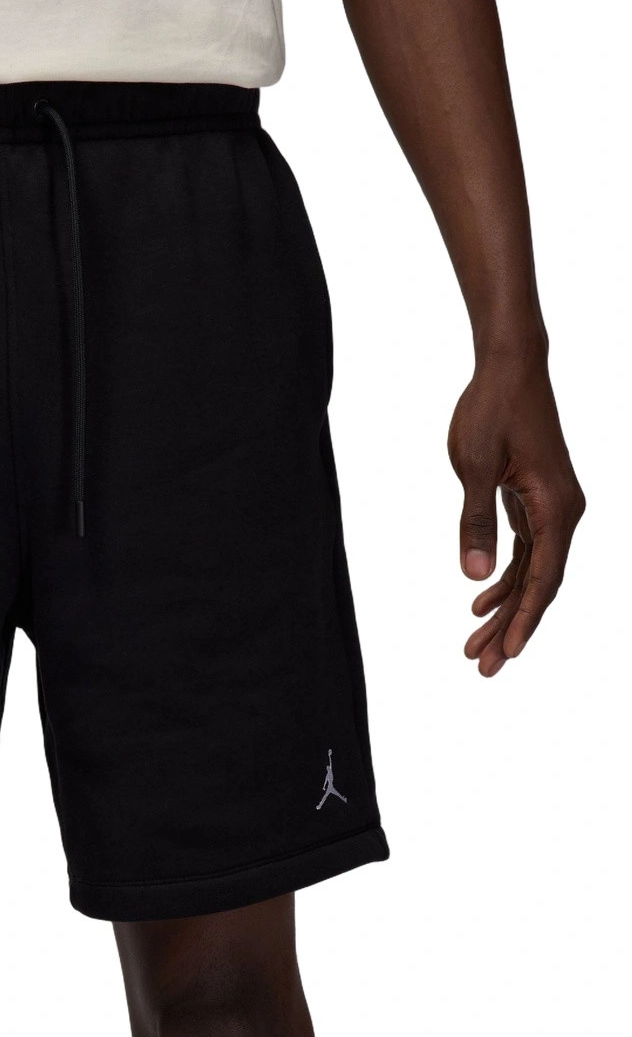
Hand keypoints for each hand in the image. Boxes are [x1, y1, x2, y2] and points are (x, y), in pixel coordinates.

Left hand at [448, 352, 583, 676]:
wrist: (509, 369)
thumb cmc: (490, 411)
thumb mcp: (473, 467)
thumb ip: (474, 523)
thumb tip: (473, 578)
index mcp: (557, 508)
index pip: (543, 579)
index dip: (525, 620)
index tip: (508, 655)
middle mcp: (564, 512)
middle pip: (539, 584)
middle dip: (510, 628)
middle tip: (481, 668)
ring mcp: (552, 508)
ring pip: (531, 572)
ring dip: (505, 609)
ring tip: (473, 645)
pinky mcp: (536, 501)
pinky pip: (526, 552)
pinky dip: (505, 578)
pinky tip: (481, 602)